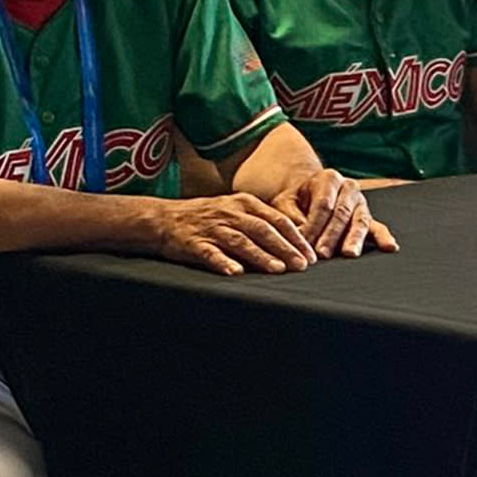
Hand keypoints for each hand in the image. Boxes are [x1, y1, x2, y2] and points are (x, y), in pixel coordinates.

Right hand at [150, 194, 316, 275]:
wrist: (164, 219)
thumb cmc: (209, 218)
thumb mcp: (237, 212)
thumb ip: (263, 223)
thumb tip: (296, 244)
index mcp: (245, 204)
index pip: (277, 219)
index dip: (296, 237)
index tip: (312, 255)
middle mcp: (230, 213)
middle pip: (263, 230)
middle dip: (285, 248)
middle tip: (302, 265)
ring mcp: (211, 227)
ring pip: (240, 241)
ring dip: (260, 256)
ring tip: (278, 269)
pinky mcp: (192, 243)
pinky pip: (209, 253)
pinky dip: (223, 262)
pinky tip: (235, 272)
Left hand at [269, 168, 395, 259]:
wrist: (310, 194)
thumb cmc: (295, 201)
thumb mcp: (285, 202)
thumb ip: (290, 216)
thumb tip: (298, 236)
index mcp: (329, 178)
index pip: (323, 204)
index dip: (314, 224)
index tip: (304, 242)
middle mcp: (349, 188)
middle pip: (341, 213)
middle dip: (331, 235)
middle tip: (322, 253)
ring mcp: (361, 203)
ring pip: (359, 221)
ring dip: (354, 239)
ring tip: (349, 253)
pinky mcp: (368, 218)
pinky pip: (377, 227)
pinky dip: (384, 238)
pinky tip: (390, 247)